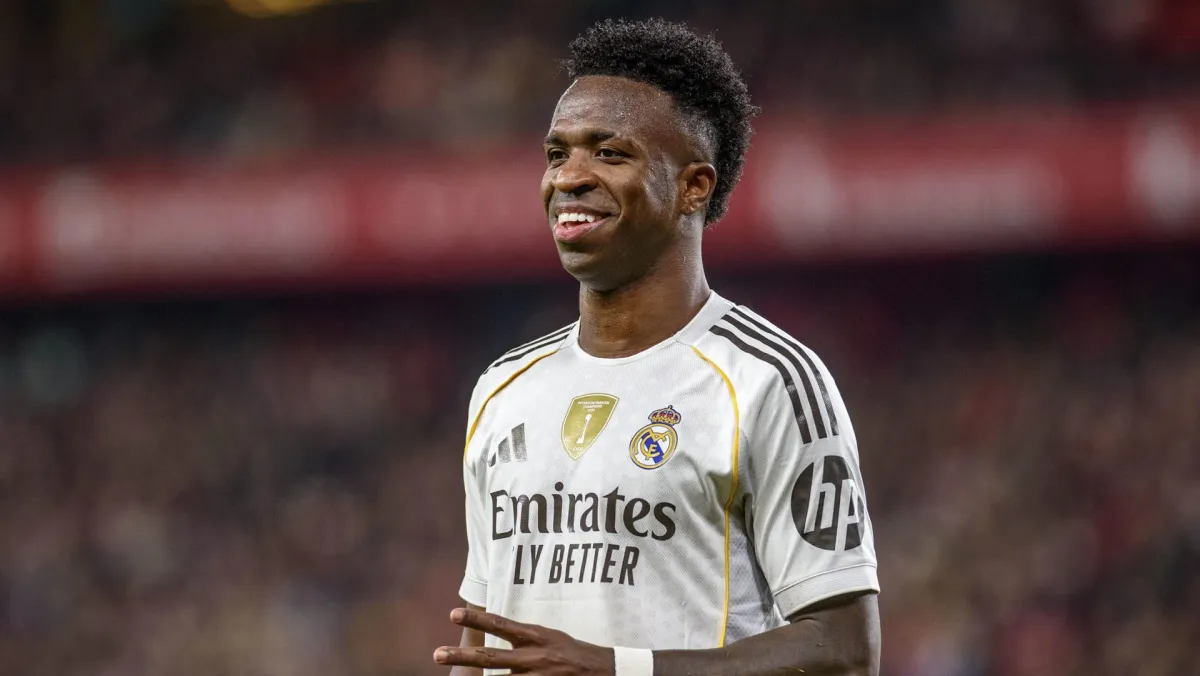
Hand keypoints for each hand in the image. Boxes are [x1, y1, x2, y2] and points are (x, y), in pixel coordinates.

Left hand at [434, 607, 613, 673]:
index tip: (452, 614)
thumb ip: (522, 637)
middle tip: (437, 654)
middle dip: (462, 656)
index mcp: (534, 637)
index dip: (476, 619)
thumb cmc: (571, 651)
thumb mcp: (548, 636)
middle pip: (491, 658)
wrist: (603, 671)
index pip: (500, 625)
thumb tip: (496, 631)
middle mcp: (533, 657)